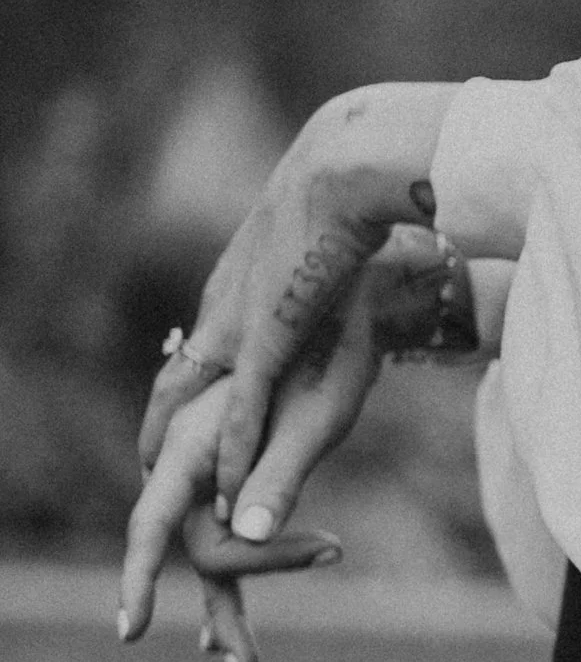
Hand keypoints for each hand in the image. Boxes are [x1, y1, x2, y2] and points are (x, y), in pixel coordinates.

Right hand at [119, 287, 385, 661]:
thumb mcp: (318, 411)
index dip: (156, 574)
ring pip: (204, 533)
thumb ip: (274, 472)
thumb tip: (242, 536)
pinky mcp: (239, 445)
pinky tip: (240, 602)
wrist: (344, 271)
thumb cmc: (336, 337)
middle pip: (189, 541)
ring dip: (227, 595)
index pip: (155, 524)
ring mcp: (212, 446)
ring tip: (235, 656)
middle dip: (216, 608)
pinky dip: (240, 559)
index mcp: (194, 436)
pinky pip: (223, 511)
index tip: (170, 614)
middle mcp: (191, 443)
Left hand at [138, 77, 456, 508]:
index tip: (174, 416)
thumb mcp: (323, 238)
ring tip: (170, 490)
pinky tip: (225, 488)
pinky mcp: (263, 339)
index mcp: (235, 281)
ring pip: (192, 401)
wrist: (342, 171)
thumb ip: (319, 263)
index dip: (184, 384)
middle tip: (153, 463)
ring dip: (182, 450)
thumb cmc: (346, 192)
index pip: (197, 345)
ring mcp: (238, 325)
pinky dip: (233, 452)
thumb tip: (339, 263)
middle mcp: (223, 307)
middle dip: (163, 425)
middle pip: (177, 378)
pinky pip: (240, 410)